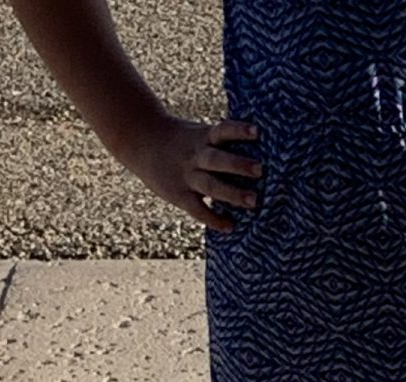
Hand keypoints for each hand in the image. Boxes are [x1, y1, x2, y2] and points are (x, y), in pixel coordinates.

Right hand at [112, 114, 265, 232]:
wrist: (142, 141)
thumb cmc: (183, 140)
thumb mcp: (200, 133)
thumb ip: (223, 142)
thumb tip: (263, 151)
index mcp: (204, 137)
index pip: (223, 131)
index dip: (239, 130)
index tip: (257, 131)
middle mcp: (196, 156)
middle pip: (218, 160)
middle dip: (239, 165)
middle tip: (261, 170)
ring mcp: (187, 176)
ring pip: (210, 185)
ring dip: (232, 194)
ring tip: (254, 201)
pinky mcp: (179, 194)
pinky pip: (197, 209)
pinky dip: (213, 219)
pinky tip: (230, 226)